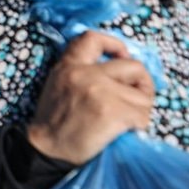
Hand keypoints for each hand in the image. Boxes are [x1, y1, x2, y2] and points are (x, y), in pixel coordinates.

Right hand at [27, 31, 153, 165]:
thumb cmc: (54, 121)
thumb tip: (117, 72)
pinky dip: (140, 127)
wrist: (45, 150)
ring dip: (140, 111)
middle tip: (136, 100)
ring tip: (126, 122)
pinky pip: (143, 117)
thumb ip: (80, 73)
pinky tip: (126, 132)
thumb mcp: (58, 85)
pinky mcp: (112, 113)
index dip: (115, 45)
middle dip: (142, 84)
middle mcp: (85, 74)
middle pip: (134, 67)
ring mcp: (100, 92)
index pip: (93, 38)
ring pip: (143, 98)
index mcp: (70, 66)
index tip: (122, 57)